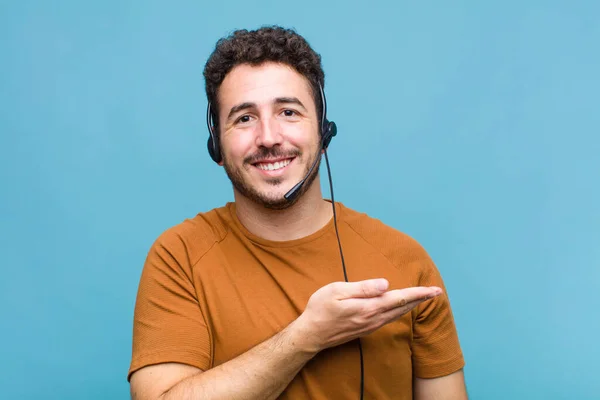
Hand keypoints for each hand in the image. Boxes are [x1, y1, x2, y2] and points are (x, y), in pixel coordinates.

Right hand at [293, 279, 441, 352]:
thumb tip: (385, 284)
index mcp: (368, 307)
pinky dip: (400, 311)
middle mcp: (373, 319)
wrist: (311, 336)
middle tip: (436, 291)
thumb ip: (363, 288)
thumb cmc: (320, 310)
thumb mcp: (337, 291)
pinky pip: (389, 319)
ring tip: (422, 297)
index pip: (399, 299)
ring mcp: (370, 326)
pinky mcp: (365, 330)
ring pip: (397, 315)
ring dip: (411, 306)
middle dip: (420, 299)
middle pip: (402, 308)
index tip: (434, 290)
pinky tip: (400, 307)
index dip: (418, 294)